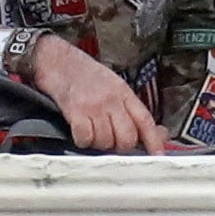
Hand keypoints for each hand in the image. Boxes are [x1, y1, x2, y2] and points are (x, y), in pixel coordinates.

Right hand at [31, 39, 169, 153]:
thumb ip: (130, 109)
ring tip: (91, 129)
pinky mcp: (76, 111)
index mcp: (123, 92)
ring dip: (97, 142)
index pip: (145, 120)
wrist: (56, 60)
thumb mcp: (113, 86)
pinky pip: (85, 139)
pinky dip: (82, 140)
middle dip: (118, 145)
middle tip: (109, 138)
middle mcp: (111, 99)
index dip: (154, 140)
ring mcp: (94, 105)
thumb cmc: (83, 75)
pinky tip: (79, 130)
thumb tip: (154, 131)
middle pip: (126, 138)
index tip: (158, 155)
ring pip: (105, 142)